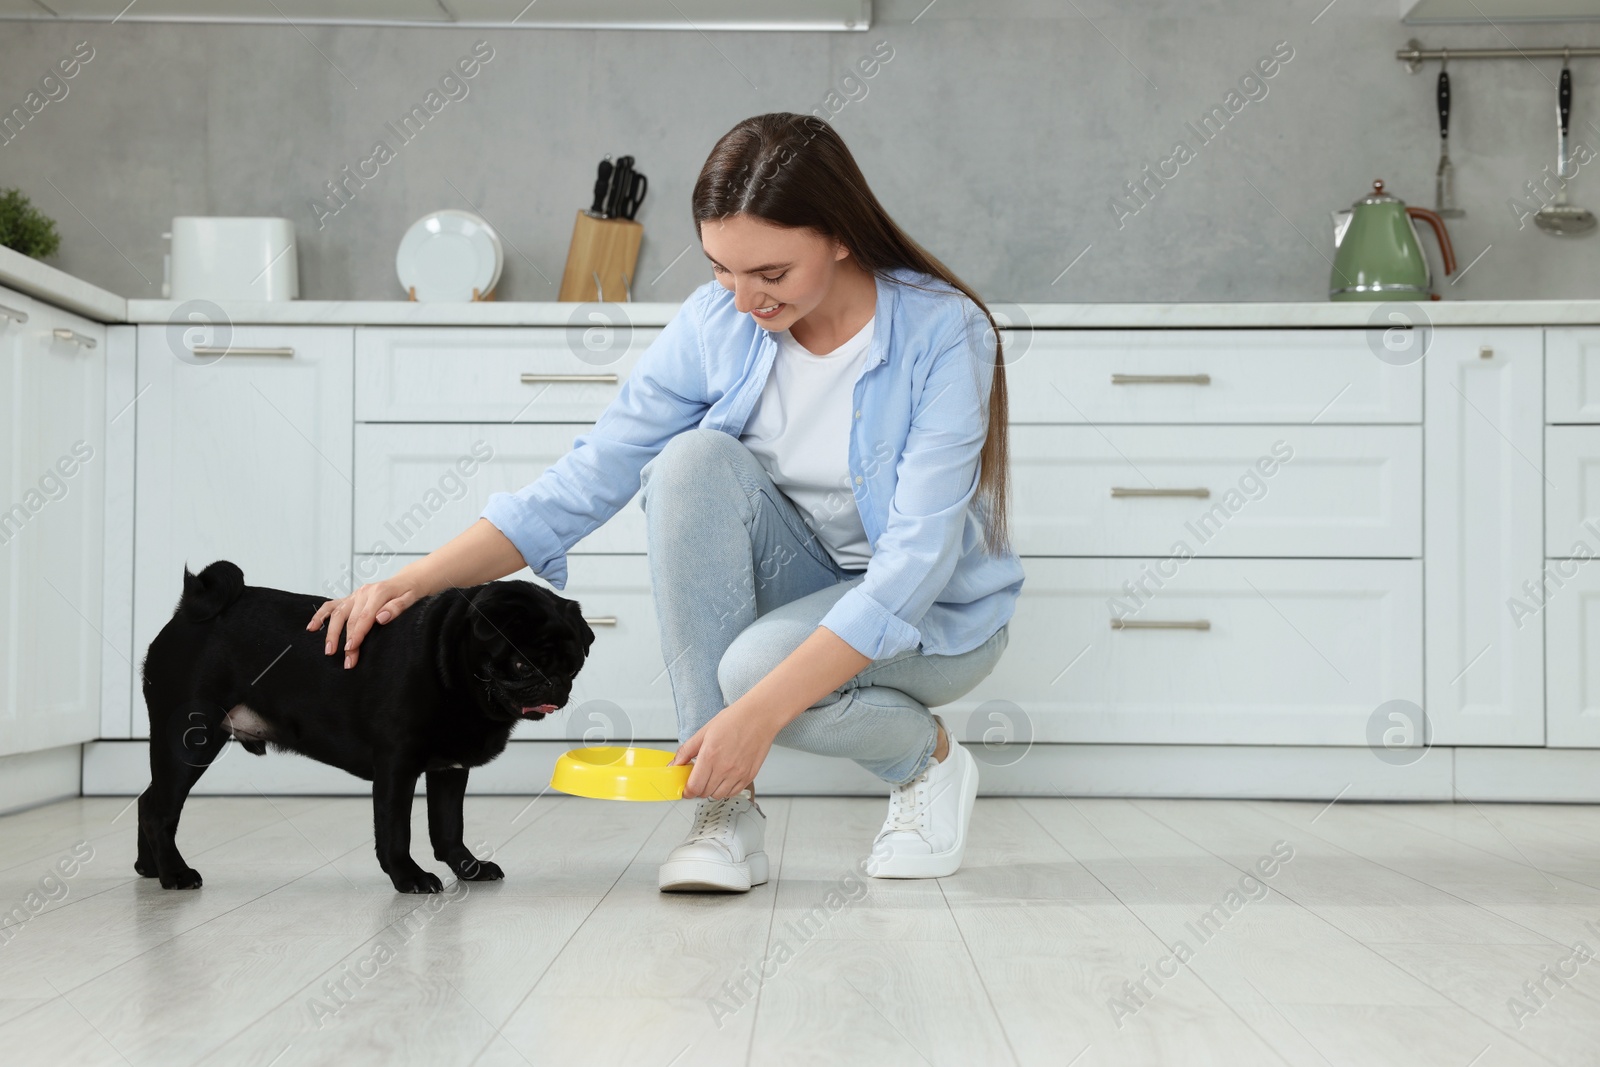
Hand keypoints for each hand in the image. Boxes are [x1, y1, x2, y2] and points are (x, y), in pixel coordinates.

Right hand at [307, 577, 421, 668]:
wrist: (408, 581)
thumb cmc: (410, 593)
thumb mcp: (411, 599)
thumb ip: (397, 608)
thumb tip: (381, 618)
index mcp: (379, 592)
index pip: (365, 617)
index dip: (357, 634)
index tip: (351, 649)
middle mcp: (363, 593)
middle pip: (350, 619)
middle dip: (347, 641)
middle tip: (347, 661)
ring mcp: (355, 595)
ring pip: (338, 613)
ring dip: (331, 632)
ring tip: (328, 650)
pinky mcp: (350, 598)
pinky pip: (332, 606)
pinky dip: (320, 615)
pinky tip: (311, 627)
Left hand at [670, 703, 777, 799]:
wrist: (759, 716)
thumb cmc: (734, 720)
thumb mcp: (704, 732)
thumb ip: (686, 750)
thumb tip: (674, 764)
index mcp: (710, 756)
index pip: (694, 787)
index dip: (687, 791)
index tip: (686, 788)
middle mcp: (724, 768)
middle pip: (704, 793)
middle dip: (698, 788)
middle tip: (699, 778)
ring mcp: (738, 774)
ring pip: (719, 795)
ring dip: (712, 790)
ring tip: (713, 776)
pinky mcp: (749, 776)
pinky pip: (733, 792)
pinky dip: (726, 789)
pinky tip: (725, 777)